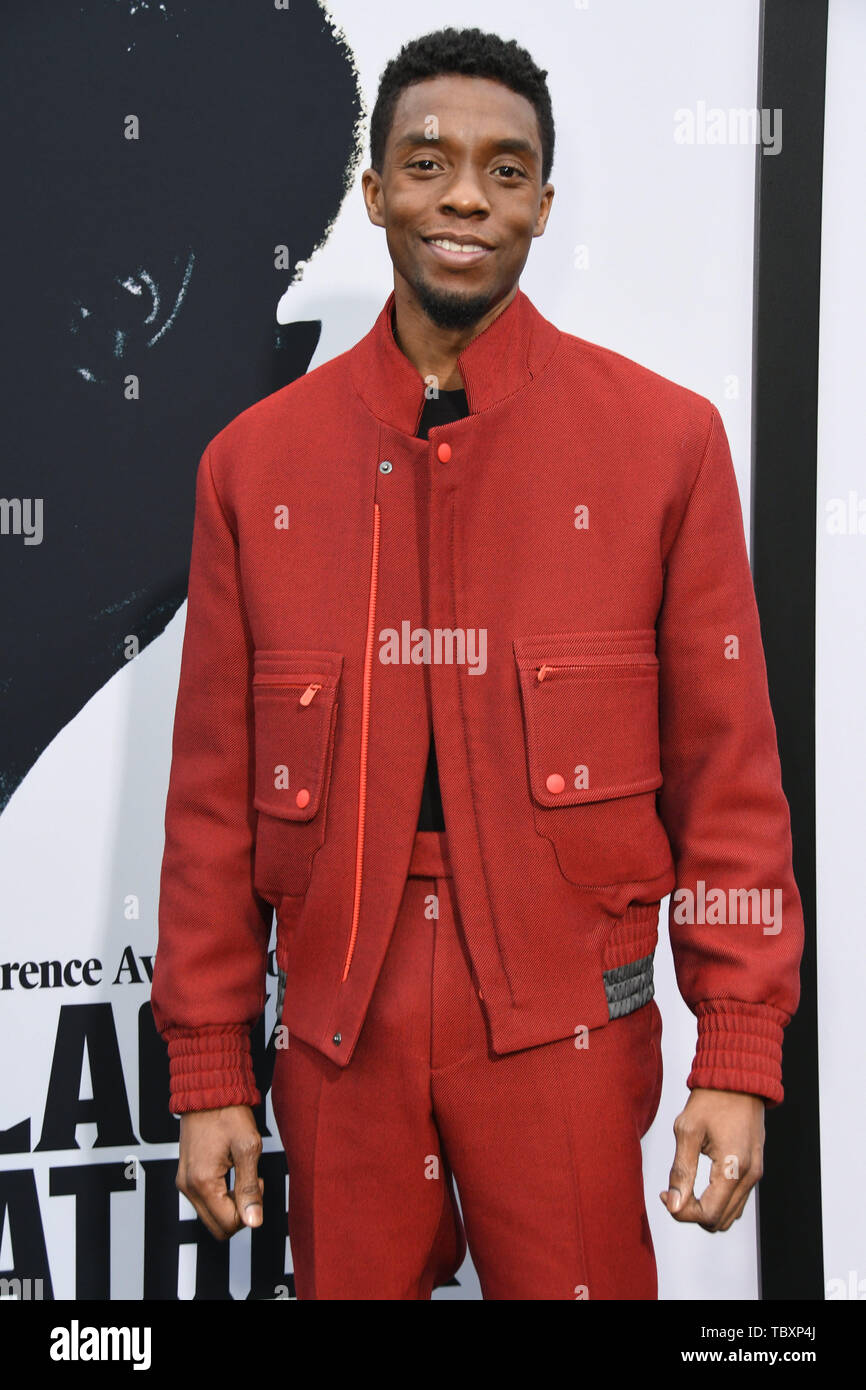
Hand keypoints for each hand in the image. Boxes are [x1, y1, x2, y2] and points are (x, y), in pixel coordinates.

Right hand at [177, 1106, 263, 1239]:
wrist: (208, 1091)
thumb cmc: (228, 1113)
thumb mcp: (247, 1148)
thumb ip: (250, 1188)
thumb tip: (254, 1221)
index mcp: (202, 1183)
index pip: (228, 1225)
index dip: (249, 1211)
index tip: (258, 1182)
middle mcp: (188, 1187)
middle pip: (217, 1227)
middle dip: (239, 1212)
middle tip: (252, 1181)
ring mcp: (184, 1182)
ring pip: (211, 1216)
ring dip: (230, 1203)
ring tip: (242, 1172)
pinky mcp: (185, 1176)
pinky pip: (204, 1201)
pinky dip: (221, 1194)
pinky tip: (231, 1170)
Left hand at [660, 1087, 764, 1231]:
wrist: (737, 1077)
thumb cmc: (712, 1099)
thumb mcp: (687, 1131)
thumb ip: (681, 1171)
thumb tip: (674, 1205)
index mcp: (733, 1168)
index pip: (708, 1215)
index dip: (682, 1212)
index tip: (665, 1193)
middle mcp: (750, 1176)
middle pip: (719, 1221)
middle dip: (692, 1212)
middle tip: (672, 1190)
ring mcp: (755, 1173)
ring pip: (730, 1214)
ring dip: (705, 1208)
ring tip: (684, 1184)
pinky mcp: (754, 1168)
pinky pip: (737, 1199)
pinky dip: (718, 1199)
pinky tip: (700, 1180)